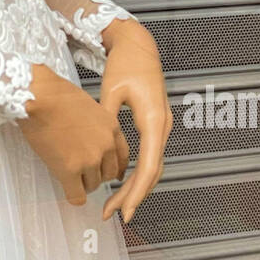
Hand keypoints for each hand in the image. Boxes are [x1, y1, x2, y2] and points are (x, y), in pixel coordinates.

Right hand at [21, 64, 129, 206]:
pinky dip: (73, 195)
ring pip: (93, 185)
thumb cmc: (55, 94)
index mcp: (111, 126)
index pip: (122, 156)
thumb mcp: (87, 105)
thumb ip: (96, 126)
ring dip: (82, 183)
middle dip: (96, 174)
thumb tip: (90, 139)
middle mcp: (105, 144)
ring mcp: (89, 158)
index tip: (107, 170)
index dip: (113, 166)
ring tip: (68, 172)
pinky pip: (77, 195)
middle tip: (82, 171)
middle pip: (109, 173)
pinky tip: (66, 188)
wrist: (39, 95)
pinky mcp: (71, 170)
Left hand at [97, 20, 171, 223]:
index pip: (148, 166)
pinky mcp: (155, 125)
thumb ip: (106, 120)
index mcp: (154, 120)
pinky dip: (137, 173)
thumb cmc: (126, 64)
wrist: (138, 45)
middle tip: (112, 214)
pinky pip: (149, 156)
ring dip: (135, 187)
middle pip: (152, 173)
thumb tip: (96, 146)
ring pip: (152, 167)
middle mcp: (162, 127)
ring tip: (115, 205)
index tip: (125, 210)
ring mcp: (162, 126)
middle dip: (133, 196)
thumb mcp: (110, 91)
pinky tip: (121, 182)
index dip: (136, 192)